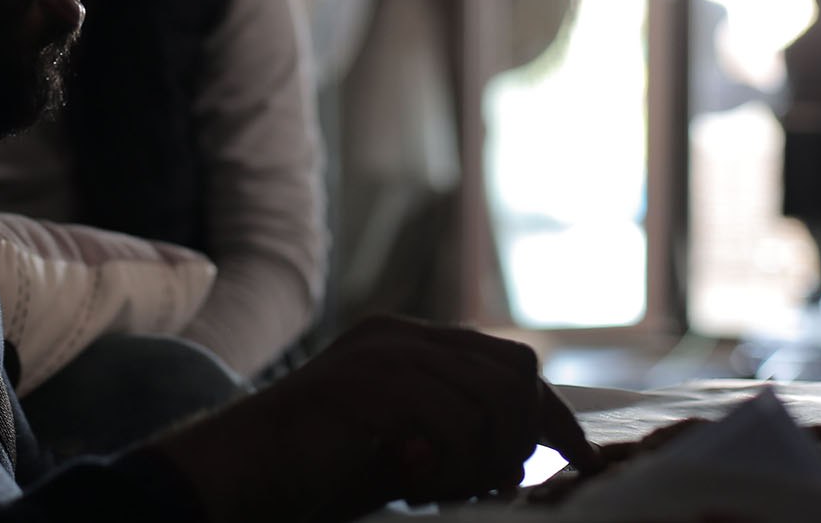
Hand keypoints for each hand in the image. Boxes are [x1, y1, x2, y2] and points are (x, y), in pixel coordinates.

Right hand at [145, 315, 596, 522]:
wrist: (236, 473)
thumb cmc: (314, 473)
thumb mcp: (401, 447)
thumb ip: (452, 432)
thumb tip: (524, 447)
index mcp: (408, 344)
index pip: (510, 365)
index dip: (552, 417)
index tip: (584, 462)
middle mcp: (401, 336)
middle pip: (515, 371)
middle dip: (520, 437)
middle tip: (482, 484)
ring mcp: (384, 353)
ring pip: (494, 398)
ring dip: (483, 459)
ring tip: (436, 484)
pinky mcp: (370, 381)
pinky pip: (455, 423)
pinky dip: (449, 466)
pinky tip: (409, 477)